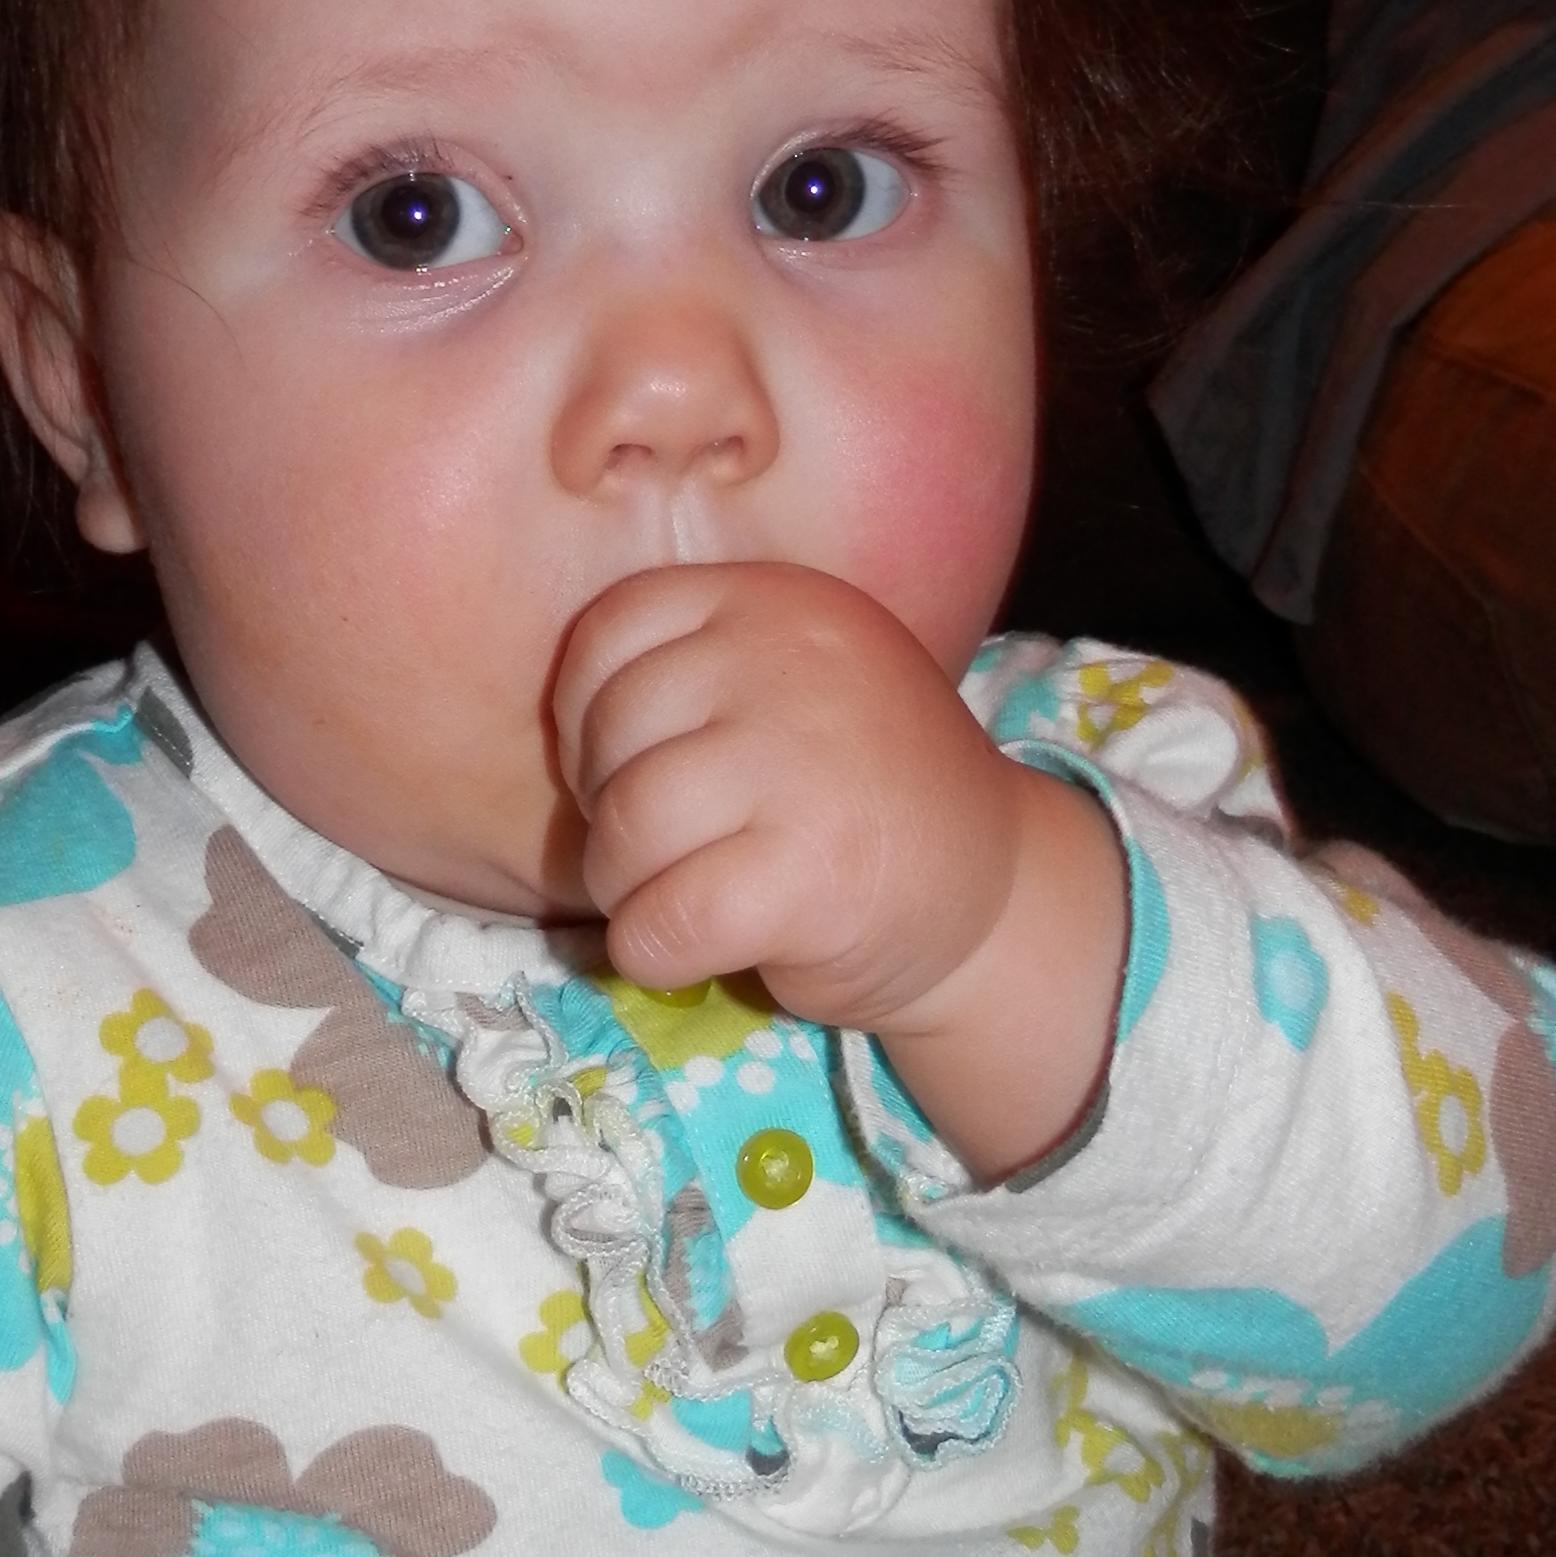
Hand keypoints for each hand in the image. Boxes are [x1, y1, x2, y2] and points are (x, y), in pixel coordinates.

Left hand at [553, 565, 1125, 1183]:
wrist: (996, 890)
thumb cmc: (860, 792)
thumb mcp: (789, 682)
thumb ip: (691, 672)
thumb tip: (559, 734)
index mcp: (775, 603)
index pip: (609, 632)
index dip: (588, 717)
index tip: (635, 767)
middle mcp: (790, 664)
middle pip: (609, 741)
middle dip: (611, 816)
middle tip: (671, 851)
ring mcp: (802, 767)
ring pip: (624, 834)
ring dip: (628, 891)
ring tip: (686, 895)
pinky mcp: (808, 877)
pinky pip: (661, 922)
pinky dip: (653, 954)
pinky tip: (697, 951)